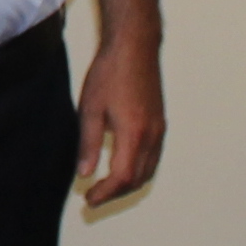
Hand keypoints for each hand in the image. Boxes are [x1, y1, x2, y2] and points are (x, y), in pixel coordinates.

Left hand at [76, 34, 166, 206]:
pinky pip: (153, 158)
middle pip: (138, 179)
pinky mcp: (160, 123)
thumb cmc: (110, 73)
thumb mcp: (90, 108)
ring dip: (128, 184)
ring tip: (106, 187)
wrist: (134, 47)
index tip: (89, 199)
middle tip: (93, 196)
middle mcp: (152, 135)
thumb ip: (88, 144)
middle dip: (116, 193)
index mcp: (134, 133)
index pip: (123, 177)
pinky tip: (122, 167)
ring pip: (149, 170)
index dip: (106, 193)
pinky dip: (139, 170)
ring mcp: (159, 130)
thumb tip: (84, 174)